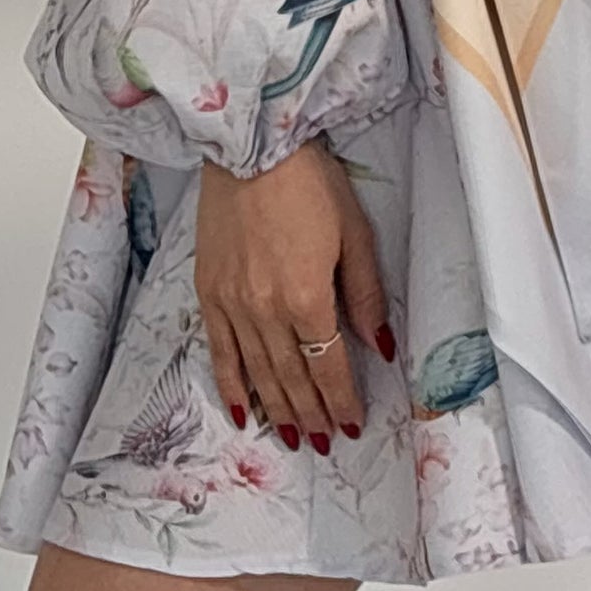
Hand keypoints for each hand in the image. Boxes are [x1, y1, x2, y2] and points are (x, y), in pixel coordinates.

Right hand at [196, 138, 396, 455]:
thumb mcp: (355, 233)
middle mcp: (267, 310)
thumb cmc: (310, 182)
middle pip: (293, 377)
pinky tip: (242, 411)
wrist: (251, 147)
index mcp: (308, 297)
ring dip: (276, 410)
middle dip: (310, 414)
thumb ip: (365, 295)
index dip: (341, 399)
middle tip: (323, 443)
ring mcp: (233, 304)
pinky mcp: (209, 292)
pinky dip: (230, 386)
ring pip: (257, 373)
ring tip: (291, 438)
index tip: (351, 425)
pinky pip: (220, 352)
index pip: (329, 365)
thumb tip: (382, 345)